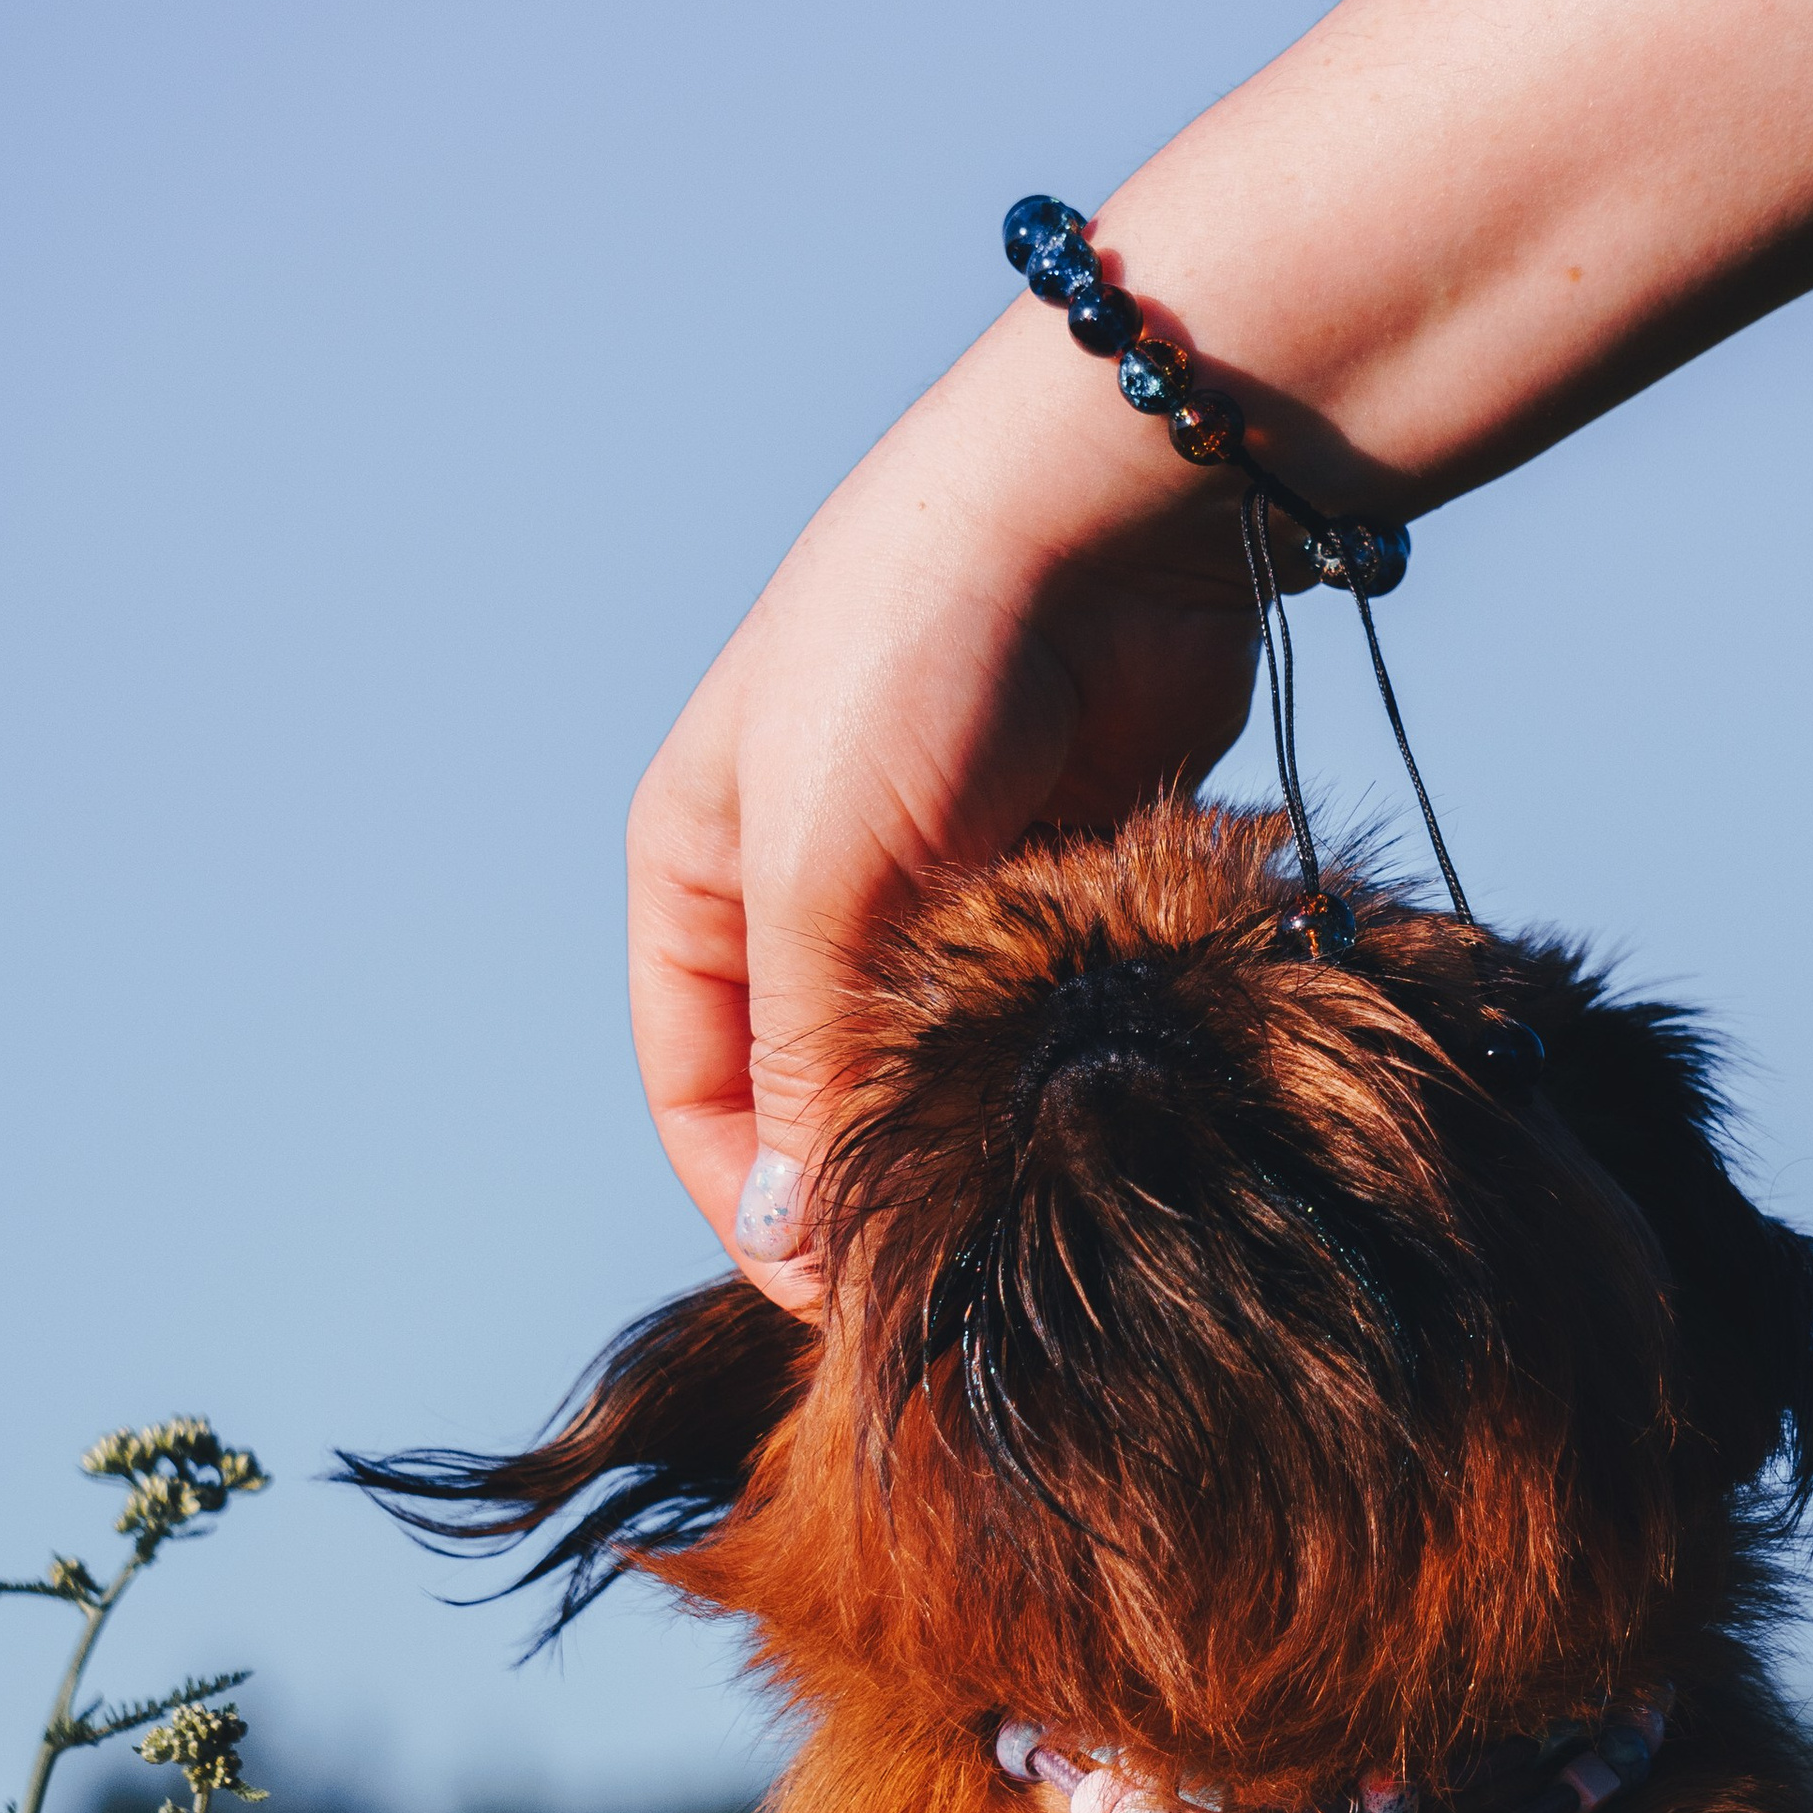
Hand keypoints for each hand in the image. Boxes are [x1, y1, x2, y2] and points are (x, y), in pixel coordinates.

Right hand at [628, 330, 1262, 1312]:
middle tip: (961, 1272)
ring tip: (1040, 1187)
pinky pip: (1059, 1009)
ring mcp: (950, 881)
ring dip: (991, 1121)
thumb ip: (805, 1060)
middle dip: (884, 1173)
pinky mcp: (1071, 869)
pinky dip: (1078, 1056)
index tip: (845, 1303)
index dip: (756, 1208)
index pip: (699, 1094)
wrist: (1106, 508)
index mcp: (701, 874)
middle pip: (832, 1086)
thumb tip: (792, 1235)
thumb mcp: (820, 878)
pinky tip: (1113, 1099)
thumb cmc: (915, 660)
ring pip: (956, 1060)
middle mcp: (815, 887)